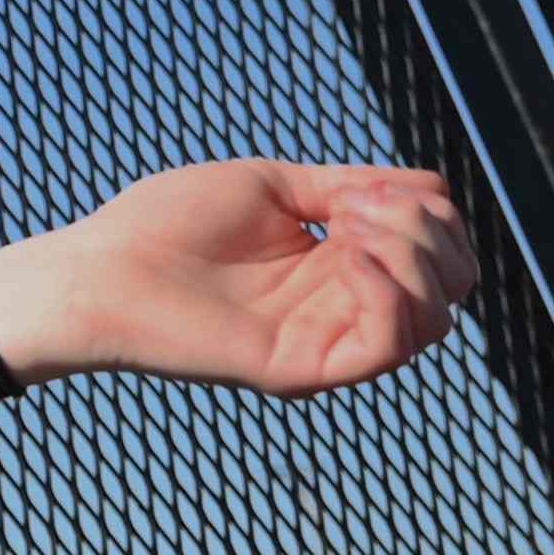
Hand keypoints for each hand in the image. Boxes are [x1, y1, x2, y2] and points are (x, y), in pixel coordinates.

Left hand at [13, 159, 469, 396]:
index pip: (437, 245)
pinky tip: (342, 255)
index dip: (423, 207)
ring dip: (413, 258)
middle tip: (357, 207)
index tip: (359, 187)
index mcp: (339, 262)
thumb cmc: (165, 222)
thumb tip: (428, 190)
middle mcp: (343, 306)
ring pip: (435, 319)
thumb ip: (349, 186)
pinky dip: (388, 292)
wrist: (100, 267)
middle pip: (453, 282)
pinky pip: (388, 345)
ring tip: (349, 229)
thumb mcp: (272, 185)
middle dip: (429, 231)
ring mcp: (328, 340)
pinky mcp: (307, 369)